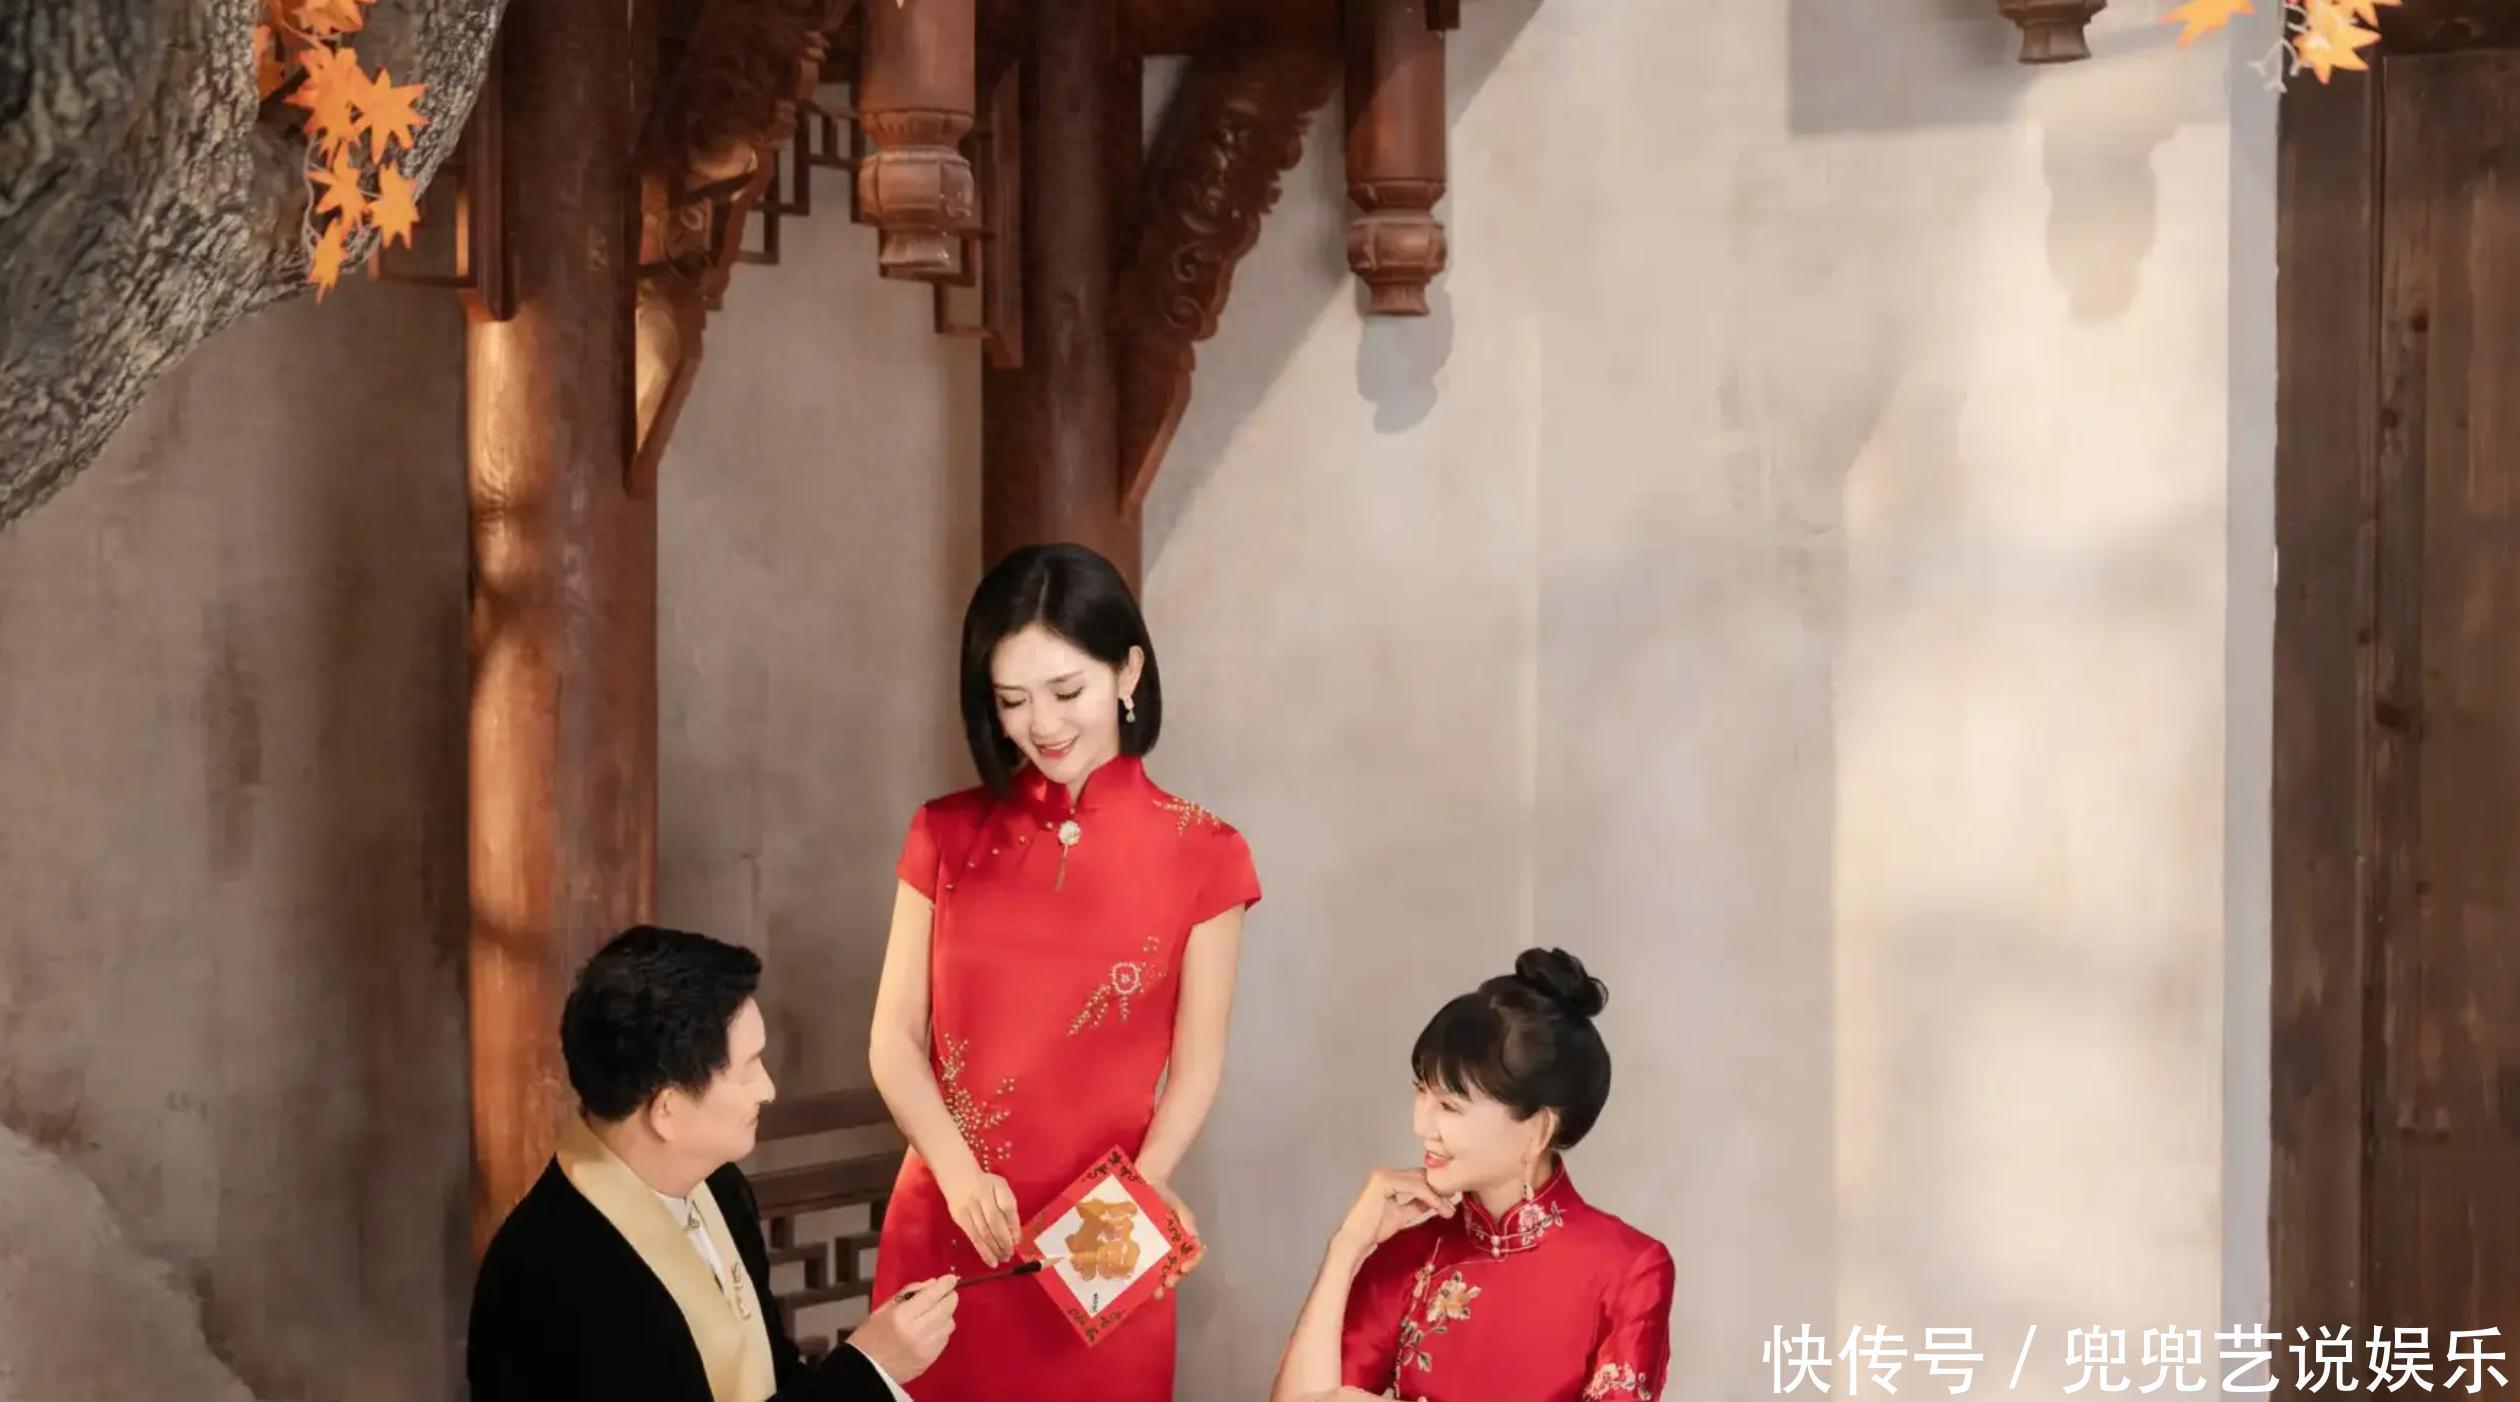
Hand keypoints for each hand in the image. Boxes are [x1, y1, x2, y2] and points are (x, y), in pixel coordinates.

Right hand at [846, 1274, 958, 1383]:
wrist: (866, 1371)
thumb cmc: (869, 1336)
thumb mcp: (883, 1309)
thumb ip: (908, 1293)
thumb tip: (932, 1284)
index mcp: (901, 1316)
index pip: (931, 1296)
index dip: (945, 1285)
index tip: (951, 1278)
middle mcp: (917, 1331)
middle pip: (945, 1309)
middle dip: (950, 1297)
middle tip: (949, 1292)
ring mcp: (926, 1348)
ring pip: (949, 1324)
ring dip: (947, 1314)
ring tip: (938, 1311)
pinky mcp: (930, 1360)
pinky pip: (945, 1339)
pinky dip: (943, 1330)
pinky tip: (934, 1328)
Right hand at [939, 1166, 1020, 1266]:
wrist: (959, 1176)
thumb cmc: (986, 1185)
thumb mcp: (1000, 1187)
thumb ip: (1009, 1206)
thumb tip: (1014, 1234)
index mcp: (997, 1187)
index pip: (1007, 1208)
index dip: (1013, 1226)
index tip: (1018, 1240)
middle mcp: (982, 1196)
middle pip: (994, 1222)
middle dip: (1004, 1241)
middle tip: (1010, 1253)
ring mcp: (969, 1207)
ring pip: (983, 1232)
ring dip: (994, 1249)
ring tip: (1003, 1259)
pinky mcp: (960, 1218)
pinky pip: (973, 1237)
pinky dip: (983, 1251)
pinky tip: (990, 1260)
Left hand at [1149, 1180, 1202, 1298]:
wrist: (1142, 1185)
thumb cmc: (1163, 1196)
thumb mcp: (1178, 1207)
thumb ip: (1187, 1221)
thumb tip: (1193, 1238)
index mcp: (1182, 1240)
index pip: (1193, 1256)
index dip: (1191, 1264)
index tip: (1184, 1268)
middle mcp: (1170, 1249)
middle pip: (1177, 1270)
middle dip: (1174, 1279)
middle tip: (1168, 1283)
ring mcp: (1154, 1252)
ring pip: (1161, 1272)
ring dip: (1160, 1284)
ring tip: (1156, 1290)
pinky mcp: (1139, 1251)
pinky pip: (1143, 1266)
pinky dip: (1144, 1277)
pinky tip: (1140, 1283)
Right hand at [1332, 1168, 1454, 1259]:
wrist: (1355, 1240)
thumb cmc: (1373, 1230)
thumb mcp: (1401, 1214)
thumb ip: (1416, 1205)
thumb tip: (1434, 1201)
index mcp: (1388, 1178)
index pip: (1417, 1178)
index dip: (1435, 1188)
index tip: (1450, 1200)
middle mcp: (1385, 1172)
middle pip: (1420, 1176)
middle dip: (1439, 1190)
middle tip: (1453, 1204)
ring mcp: (1383, 1175)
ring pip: (1419, 1180)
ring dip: (1436, 1194)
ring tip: (1448, 1209)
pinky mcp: (1383, 1181)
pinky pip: (1413, 1186)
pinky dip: (1428, 1196)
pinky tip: (1438, 1207)